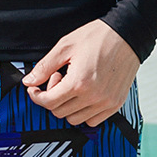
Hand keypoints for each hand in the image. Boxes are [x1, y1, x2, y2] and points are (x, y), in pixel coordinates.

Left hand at [22, 20, 139, 126]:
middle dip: (52, 98)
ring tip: (73, 85)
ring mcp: (106, 103)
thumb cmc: (98, 37)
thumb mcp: (65, 46)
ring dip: (68, 106)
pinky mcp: (116, 104)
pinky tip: (84, 94)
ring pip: (75, 119)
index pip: (48, 103)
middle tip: (58, 78)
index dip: (36, 95)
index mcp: (79, 82)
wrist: (127, 35)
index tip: (35, 88)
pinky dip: (84, 112)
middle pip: (60, 113)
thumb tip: (29, 81)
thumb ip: (45, 66)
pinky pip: (93, 121)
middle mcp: (93, 97)